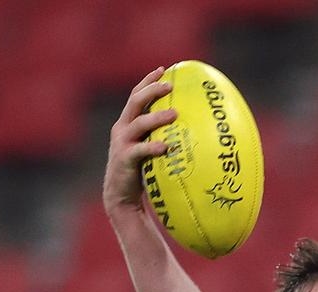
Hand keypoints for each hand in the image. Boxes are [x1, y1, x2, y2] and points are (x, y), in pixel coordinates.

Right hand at [102, 67, 176, 214]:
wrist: (122, 196)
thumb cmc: (143, 171)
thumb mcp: (151, 148)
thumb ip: (164, 135)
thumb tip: (195, 127)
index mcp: (128, 123)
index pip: (136, 95)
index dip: (148, 81)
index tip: (164, 70)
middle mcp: (122, 129)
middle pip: (135, 102)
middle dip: (152, 90)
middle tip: (170, 86)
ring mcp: (122, 144)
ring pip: (138, 123)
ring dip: (156, 117)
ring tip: (175, 114)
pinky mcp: (124, 160)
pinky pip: (139, 151)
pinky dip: (152, 147)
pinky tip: (166, 146)